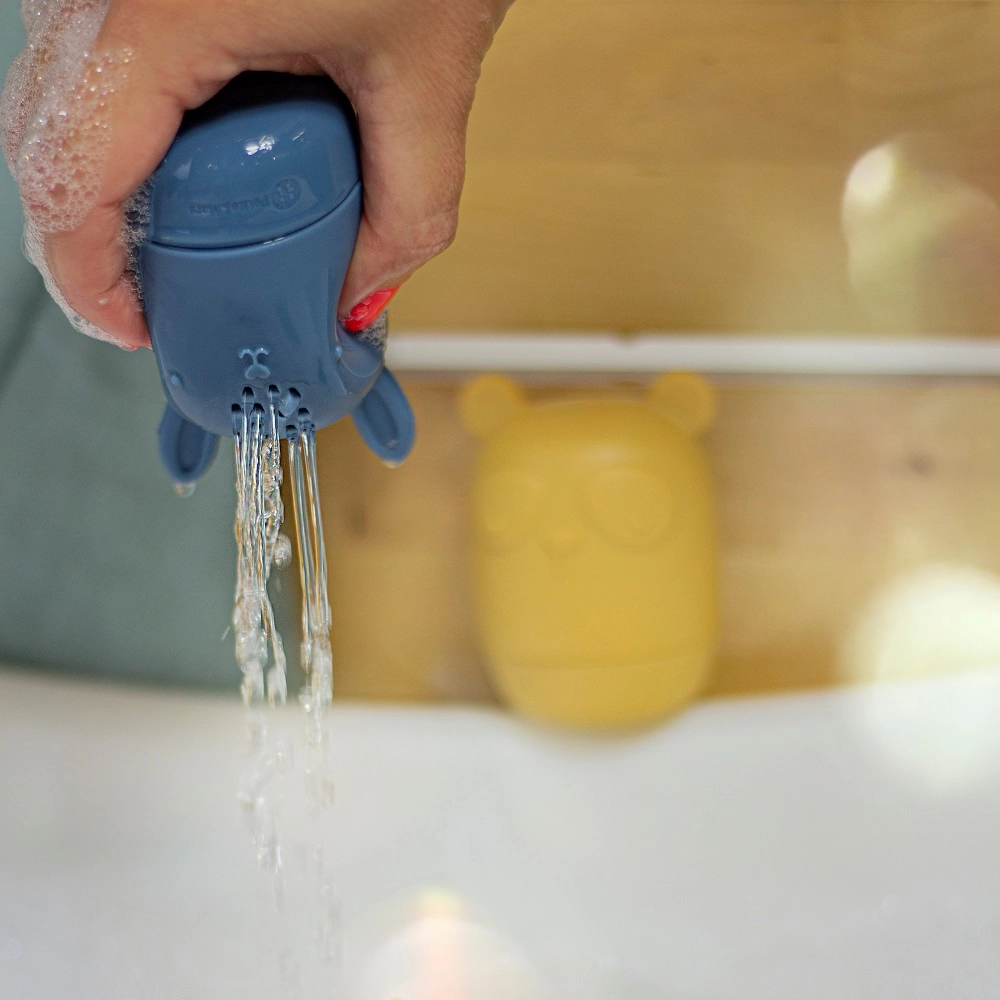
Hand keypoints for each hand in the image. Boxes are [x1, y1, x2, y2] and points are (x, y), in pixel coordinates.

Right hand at [1, 0, 510, 347]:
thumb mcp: (430, 75)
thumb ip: (408, 208)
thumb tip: (363, 293)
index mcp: (164, 8)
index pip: (73, 179)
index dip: (92, 277)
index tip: (138, 325)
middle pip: (48, 152)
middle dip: (103, 243)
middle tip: (174, 295)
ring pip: (57, 111)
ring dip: (113, 189)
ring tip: (193, 232)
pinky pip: (88, 73)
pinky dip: (125, 135)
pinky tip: (192, 158)